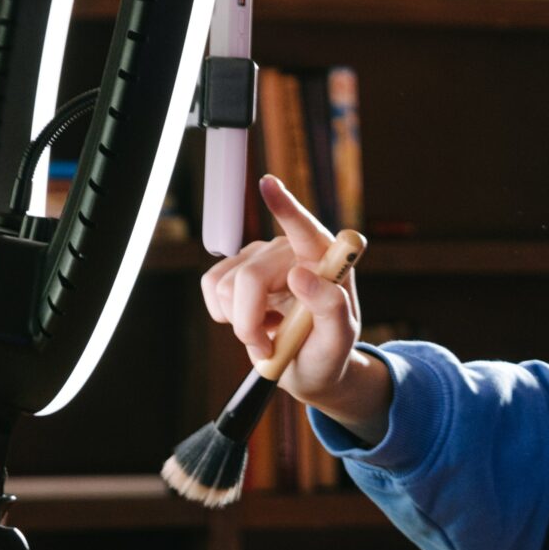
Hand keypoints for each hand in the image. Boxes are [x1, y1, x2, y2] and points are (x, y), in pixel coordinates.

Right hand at [199, 174, 361, 399]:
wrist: (307, 365)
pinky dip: (224, 314)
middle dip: (249, 322)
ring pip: (224, 285)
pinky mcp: (237, 268)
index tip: (269, 183)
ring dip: (239, 322)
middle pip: (250, 277)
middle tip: (267, 347)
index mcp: (326, 261)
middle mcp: (292, 251)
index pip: (305, 229)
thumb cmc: (328, 351)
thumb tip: (301, 276)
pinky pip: (210, 285)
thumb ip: (330, 308)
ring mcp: (261, 256)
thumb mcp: (338, 339)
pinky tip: (253, 320)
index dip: (285, 207)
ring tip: (267, 333)